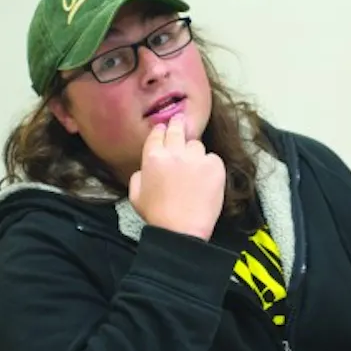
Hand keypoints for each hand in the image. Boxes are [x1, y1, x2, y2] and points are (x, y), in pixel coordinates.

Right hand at [128, 117, 225, 239]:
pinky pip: (213, 158)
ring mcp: (196, 158)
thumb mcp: (136, 196)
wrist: (182, 230)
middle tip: (180, 120)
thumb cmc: (158, 216)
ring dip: (194, 153)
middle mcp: (174, 153)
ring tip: (193, 169)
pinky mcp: (214, 166)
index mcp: (153, 158)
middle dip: (177, 124)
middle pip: (177, 131)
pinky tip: (205, 179)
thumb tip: (145, 168)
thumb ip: (139, 176)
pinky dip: (210, 165)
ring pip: (196, 145)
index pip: (157, 134)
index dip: (161, 130)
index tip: (164, 127)